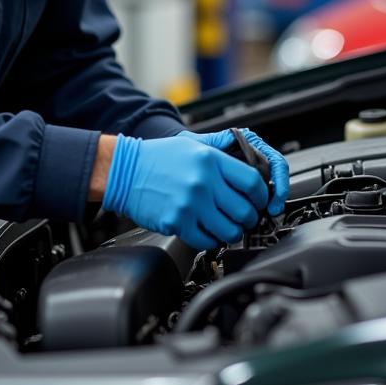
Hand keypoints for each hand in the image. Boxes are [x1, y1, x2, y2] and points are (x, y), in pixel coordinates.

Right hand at [101, 133, 266, 250]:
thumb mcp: (192, 143)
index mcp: (210, 159)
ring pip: (230, 231)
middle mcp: (203, 181)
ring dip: (231, 232)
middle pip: (245, 211)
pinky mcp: (178, 222)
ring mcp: (190, 204)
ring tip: (224, 225)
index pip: (252, 182)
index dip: (261, 196)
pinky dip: (211, 240)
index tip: (258, 201)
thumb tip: (249, 163)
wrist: (124, 171)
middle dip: (248, 218)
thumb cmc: (158, 158)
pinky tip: (206, 231)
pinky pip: (207, 241)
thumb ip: (220, 151)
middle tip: (242, 217)